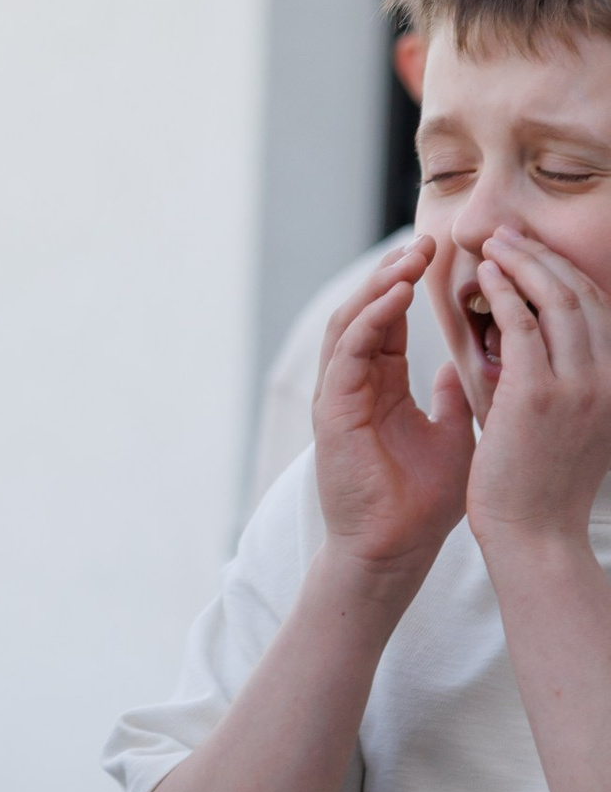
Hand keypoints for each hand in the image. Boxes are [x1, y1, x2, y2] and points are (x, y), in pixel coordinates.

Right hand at [311, 231, 471, 574]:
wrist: (396, 550)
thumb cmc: (423, 504)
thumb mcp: (454, 436)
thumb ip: (454, 398)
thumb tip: (459, 366)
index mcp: (380, 387)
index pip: (390, 320)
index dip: (412, 284)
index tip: (445, 256)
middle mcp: (353, 386)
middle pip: (366, 311)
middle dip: (394, 272)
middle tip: (428, 241)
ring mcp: (338, 397)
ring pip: (350, 322)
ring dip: (379, 285)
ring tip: (412, 257)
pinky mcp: (332, 411)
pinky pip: (347, 351)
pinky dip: (370, 318)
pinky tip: (397, 294)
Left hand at [462, 227, 610, 551]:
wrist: (534, 538)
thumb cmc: (539, 489)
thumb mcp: (566, 427)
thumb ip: (558, 384)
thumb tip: (530, 351)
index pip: (597, 309)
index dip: (564, 273)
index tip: (532, 253)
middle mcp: (606, 377)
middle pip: (582, 293)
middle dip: (544, 257)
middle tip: (510, 235)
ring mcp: (578, 384)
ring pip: (556, 298)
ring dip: (523, 263)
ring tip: (494, 245)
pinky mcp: (539, 394)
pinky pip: (522, 324)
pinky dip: (504, 293)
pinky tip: (483, 277)